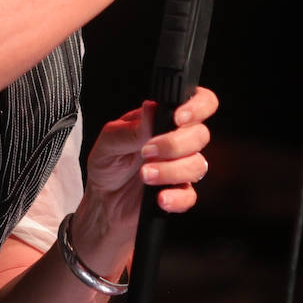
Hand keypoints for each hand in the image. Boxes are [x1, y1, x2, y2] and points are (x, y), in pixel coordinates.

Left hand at [85, 85, 218, 225]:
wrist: (102, 200)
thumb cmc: (107, 163)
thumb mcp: (109, 141)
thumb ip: (132, 128)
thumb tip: (151, 108)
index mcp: (163, 120)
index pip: (197, 102)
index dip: (197, 106)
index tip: (178, 118)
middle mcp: (177, 141)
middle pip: (200, 135)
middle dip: (175, 144)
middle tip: (147, 151)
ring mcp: (180, 168)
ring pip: (198, 165)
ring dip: (171, 171)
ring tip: (144, 175)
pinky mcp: (178, 193)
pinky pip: (190, 195)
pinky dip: (176, 197)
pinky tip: (160, 198)